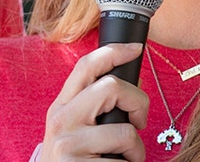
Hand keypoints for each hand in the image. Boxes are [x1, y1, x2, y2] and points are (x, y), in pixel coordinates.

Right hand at [38, 43, 148, 161]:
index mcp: (61, 106)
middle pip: (112, 87)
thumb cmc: (72, 160)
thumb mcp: (73, 127)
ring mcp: (69, 145)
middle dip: (138, 103)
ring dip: (136, 150)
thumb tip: (130, 80)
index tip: (136, 48)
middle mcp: (61, 120)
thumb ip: (92, 105)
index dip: (114, 51)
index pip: (86, 66)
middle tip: (138, 123)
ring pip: (126, 131)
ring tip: (123, 159)